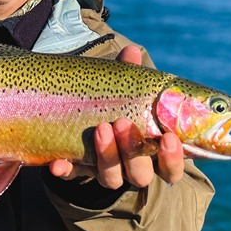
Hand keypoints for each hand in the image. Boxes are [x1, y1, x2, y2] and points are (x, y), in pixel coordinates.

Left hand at [49, 45, 185, 188]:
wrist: (87, 122)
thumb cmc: (120, 106)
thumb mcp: (126, 92)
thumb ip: (130, 76)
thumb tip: (130, 52)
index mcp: (153, 155)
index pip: (171, 167)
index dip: (172, 158)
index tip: (168, 138)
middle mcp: (132, 169)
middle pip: (140, 174)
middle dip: (133, 151)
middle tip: (122, 122)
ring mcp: (105, 172)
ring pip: (111, 178)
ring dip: (107, 155)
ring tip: (100, 128)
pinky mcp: (78, 171)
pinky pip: (72, 175)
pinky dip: (66, 170)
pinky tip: (57, 163)